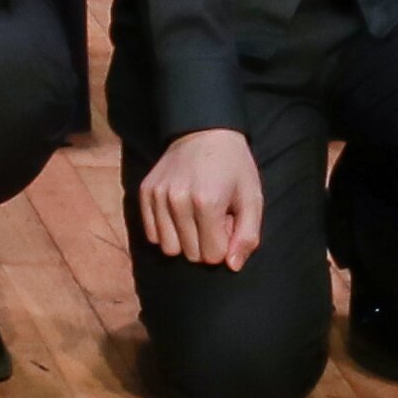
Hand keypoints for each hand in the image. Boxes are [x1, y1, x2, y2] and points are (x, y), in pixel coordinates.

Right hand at [135, 127, 266, 269]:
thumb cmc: (234, 167)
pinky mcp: (145, 193)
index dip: (224, 242)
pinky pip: (152, 235)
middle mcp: (178, 201)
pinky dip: (166, 231)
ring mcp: (158, 196)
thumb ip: (247, 236)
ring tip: (195, 217)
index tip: (227, 222)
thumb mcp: (252, 198)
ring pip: (169, 248)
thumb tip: (232, 266)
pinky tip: (179, 214)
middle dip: (205, 243)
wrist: (205, 131)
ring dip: (185, 240)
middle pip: (191, 255)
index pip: (213, 256)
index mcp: (207, 202)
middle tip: (212, 217)